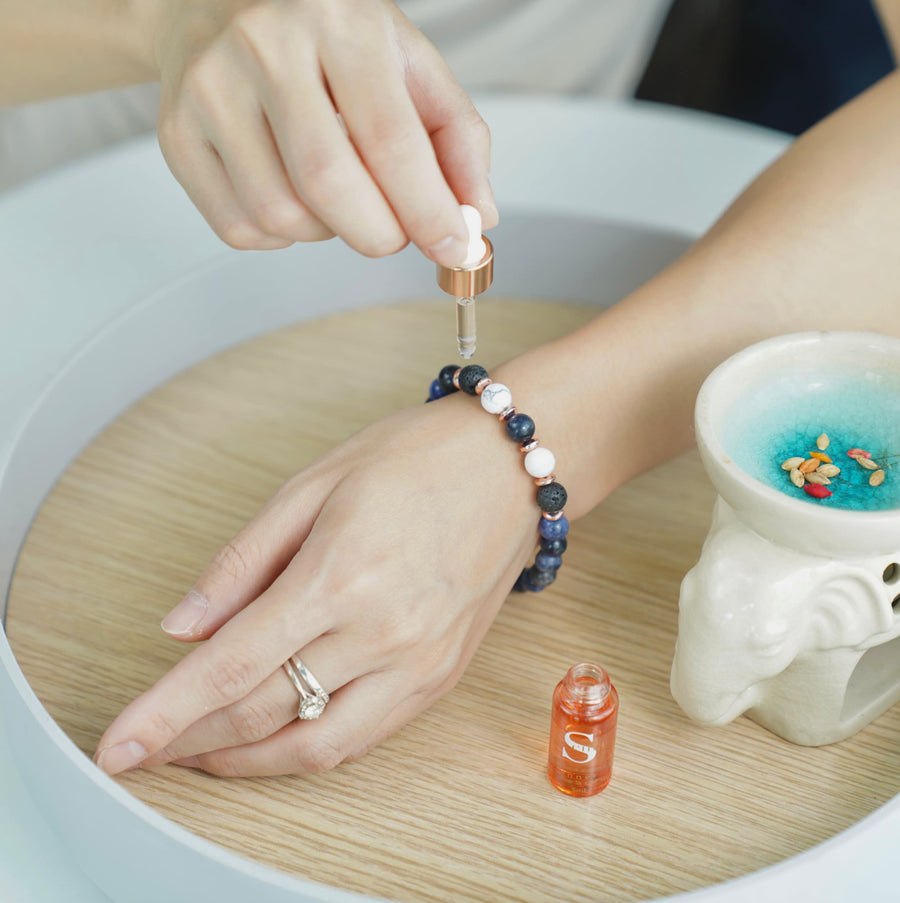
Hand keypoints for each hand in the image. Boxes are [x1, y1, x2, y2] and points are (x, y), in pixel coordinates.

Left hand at [94, 394, 535, 776]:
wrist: (509, 468)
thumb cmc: (416, 458)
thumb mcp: (314, 484)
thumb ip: (244, 560)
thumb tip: (184, 625)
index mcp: (339, 573)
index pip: (231, 665)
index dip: (165, 714)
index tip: (119, 745)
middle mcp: (381, 631)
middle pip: (264, 713)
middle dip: (190, 742)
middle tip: (146, 750)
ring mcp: (417, 661)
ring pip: (315, 747)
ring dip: (246, 763)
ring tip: (202, 755)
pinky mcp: (441, 675)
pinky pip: (366, 739)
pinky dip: (309, 753)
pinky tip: (277, 741)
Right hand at [149, 0, 496, 261]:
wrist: (216, 0)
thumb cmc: (328, 38)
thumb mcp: (407, 63)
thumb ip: (456, 137)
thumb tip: (479, 218)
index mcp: (339, 21)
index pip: (390, 139)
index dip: (428, 210)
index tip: (456, 249)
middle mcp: (264, 46)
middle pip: (328, 185)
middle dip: (379, 234)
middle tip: (397, 235)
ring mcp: (210, 89)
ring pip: (281, 216)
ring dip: (328, 232)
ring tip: (339, 196)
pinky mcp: (175, 132)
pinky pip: (239, 228)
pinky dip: (281, 237)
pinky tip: (293, 196)